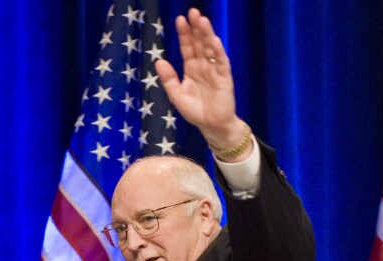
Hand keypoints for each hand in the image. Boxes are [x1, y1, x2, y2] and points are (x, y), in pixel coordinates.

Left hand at [155, 8, 244, 149]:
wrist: (210, 125)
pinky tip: (214, 41)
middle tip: (192, 12)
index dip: (184, 34)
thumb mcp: (176, 95)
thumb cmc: (195, 110)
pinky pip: (220, 62)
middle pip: (199, 43)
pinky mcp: (224, 77)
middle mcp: (203, 65)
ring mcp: (214, 69)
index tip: (179, 19)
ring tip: (202, 20)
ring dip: (207, 34)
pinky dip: (217, 51)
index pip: (187, 47)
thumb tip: (158, 61)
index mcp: (191, 68)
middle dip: (196, 28)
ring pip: (210, 48)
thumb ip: (168, 79)